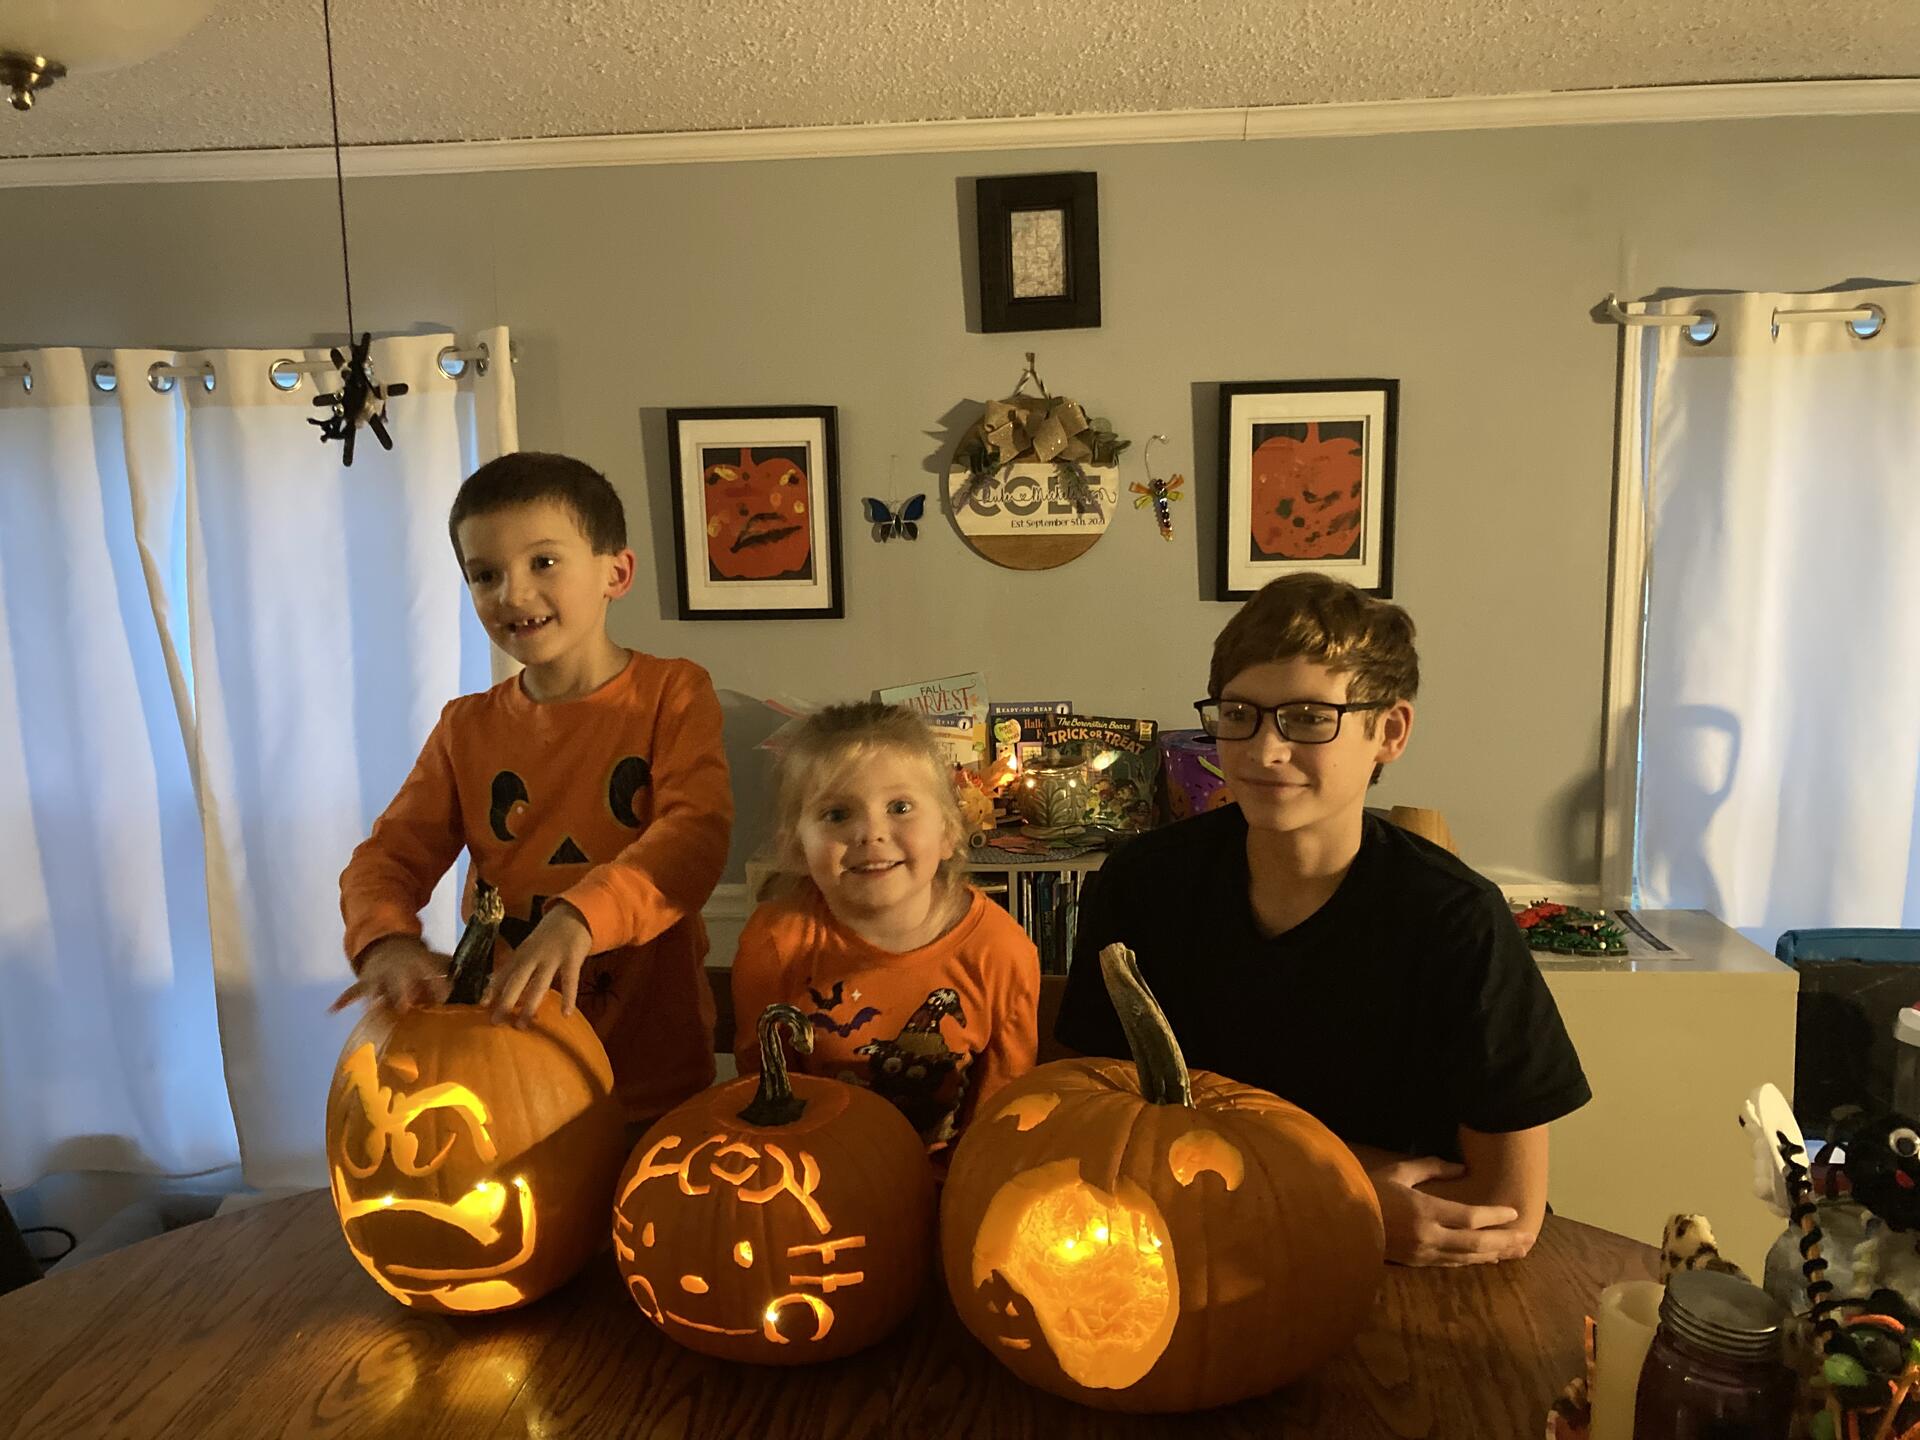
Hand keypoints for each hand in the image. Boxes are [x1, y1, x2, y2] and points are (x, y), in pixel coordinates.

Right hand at [330, 936, 450, 1013]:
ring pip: (376, 988)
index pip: (432, 973)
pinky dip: (343, 1000)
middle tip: (405, 1006)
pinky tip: (332, 1010)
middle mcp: (399, 970)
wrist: (389, 942)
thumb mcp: (436, 960)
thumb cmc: (418, 960)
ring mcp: (379, 975)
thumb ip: (449, 971)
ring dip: (374, 999)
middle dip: (403, 993)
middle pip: (401, 982)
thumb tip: (475, 981)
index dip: (439, 983)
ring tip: (370, 1010)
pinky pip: (352, 991)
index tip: (444, 997)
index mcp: (420, 964)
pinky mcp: (365, 981)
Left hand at [490, 902, 592, 1025]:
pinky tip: (566, 1014)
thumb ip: (518, 964)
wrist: (575, 913)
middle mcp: (534, 956)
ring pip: (538, 984)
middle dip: (505, 1001)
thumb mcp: (530, 946)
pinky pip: (569, 981)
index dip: (492, 988)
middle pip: (516, 980)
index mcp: (522, 953)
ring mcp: (553, 957)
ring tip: (522, 1025)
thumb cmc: (550, 935)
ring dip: (529, 1005)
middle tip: (495, 1022)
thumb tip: (497, 984)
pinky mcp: (572, 958)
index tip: (481, 1005)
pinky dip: (569, 997)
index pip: (504, 972)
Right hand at [1368, 1156, 1529, 1266]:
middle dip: (1505, 1240)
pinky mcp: (1416, 1263)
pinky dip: (1473, 1260)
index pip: (1470, 1217)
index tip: (1516, 1213)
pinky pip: (1452, 1263)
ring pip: (1467, 1257)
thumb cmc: (1367, 1191)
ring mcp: (1423, 1253)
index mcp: (1425, 1212)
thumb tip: (1459, 1168)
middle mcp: (1428, 1237)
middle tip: (1529, 1238)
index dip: (1496, 1216)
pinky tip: (1487, 1258)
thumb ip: (1430, 1168)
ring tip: (1517, 1251)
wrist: (1339, 1223)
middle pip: (1476, 1242)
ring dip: (1495, 1254)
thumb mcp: (1398, 1171)